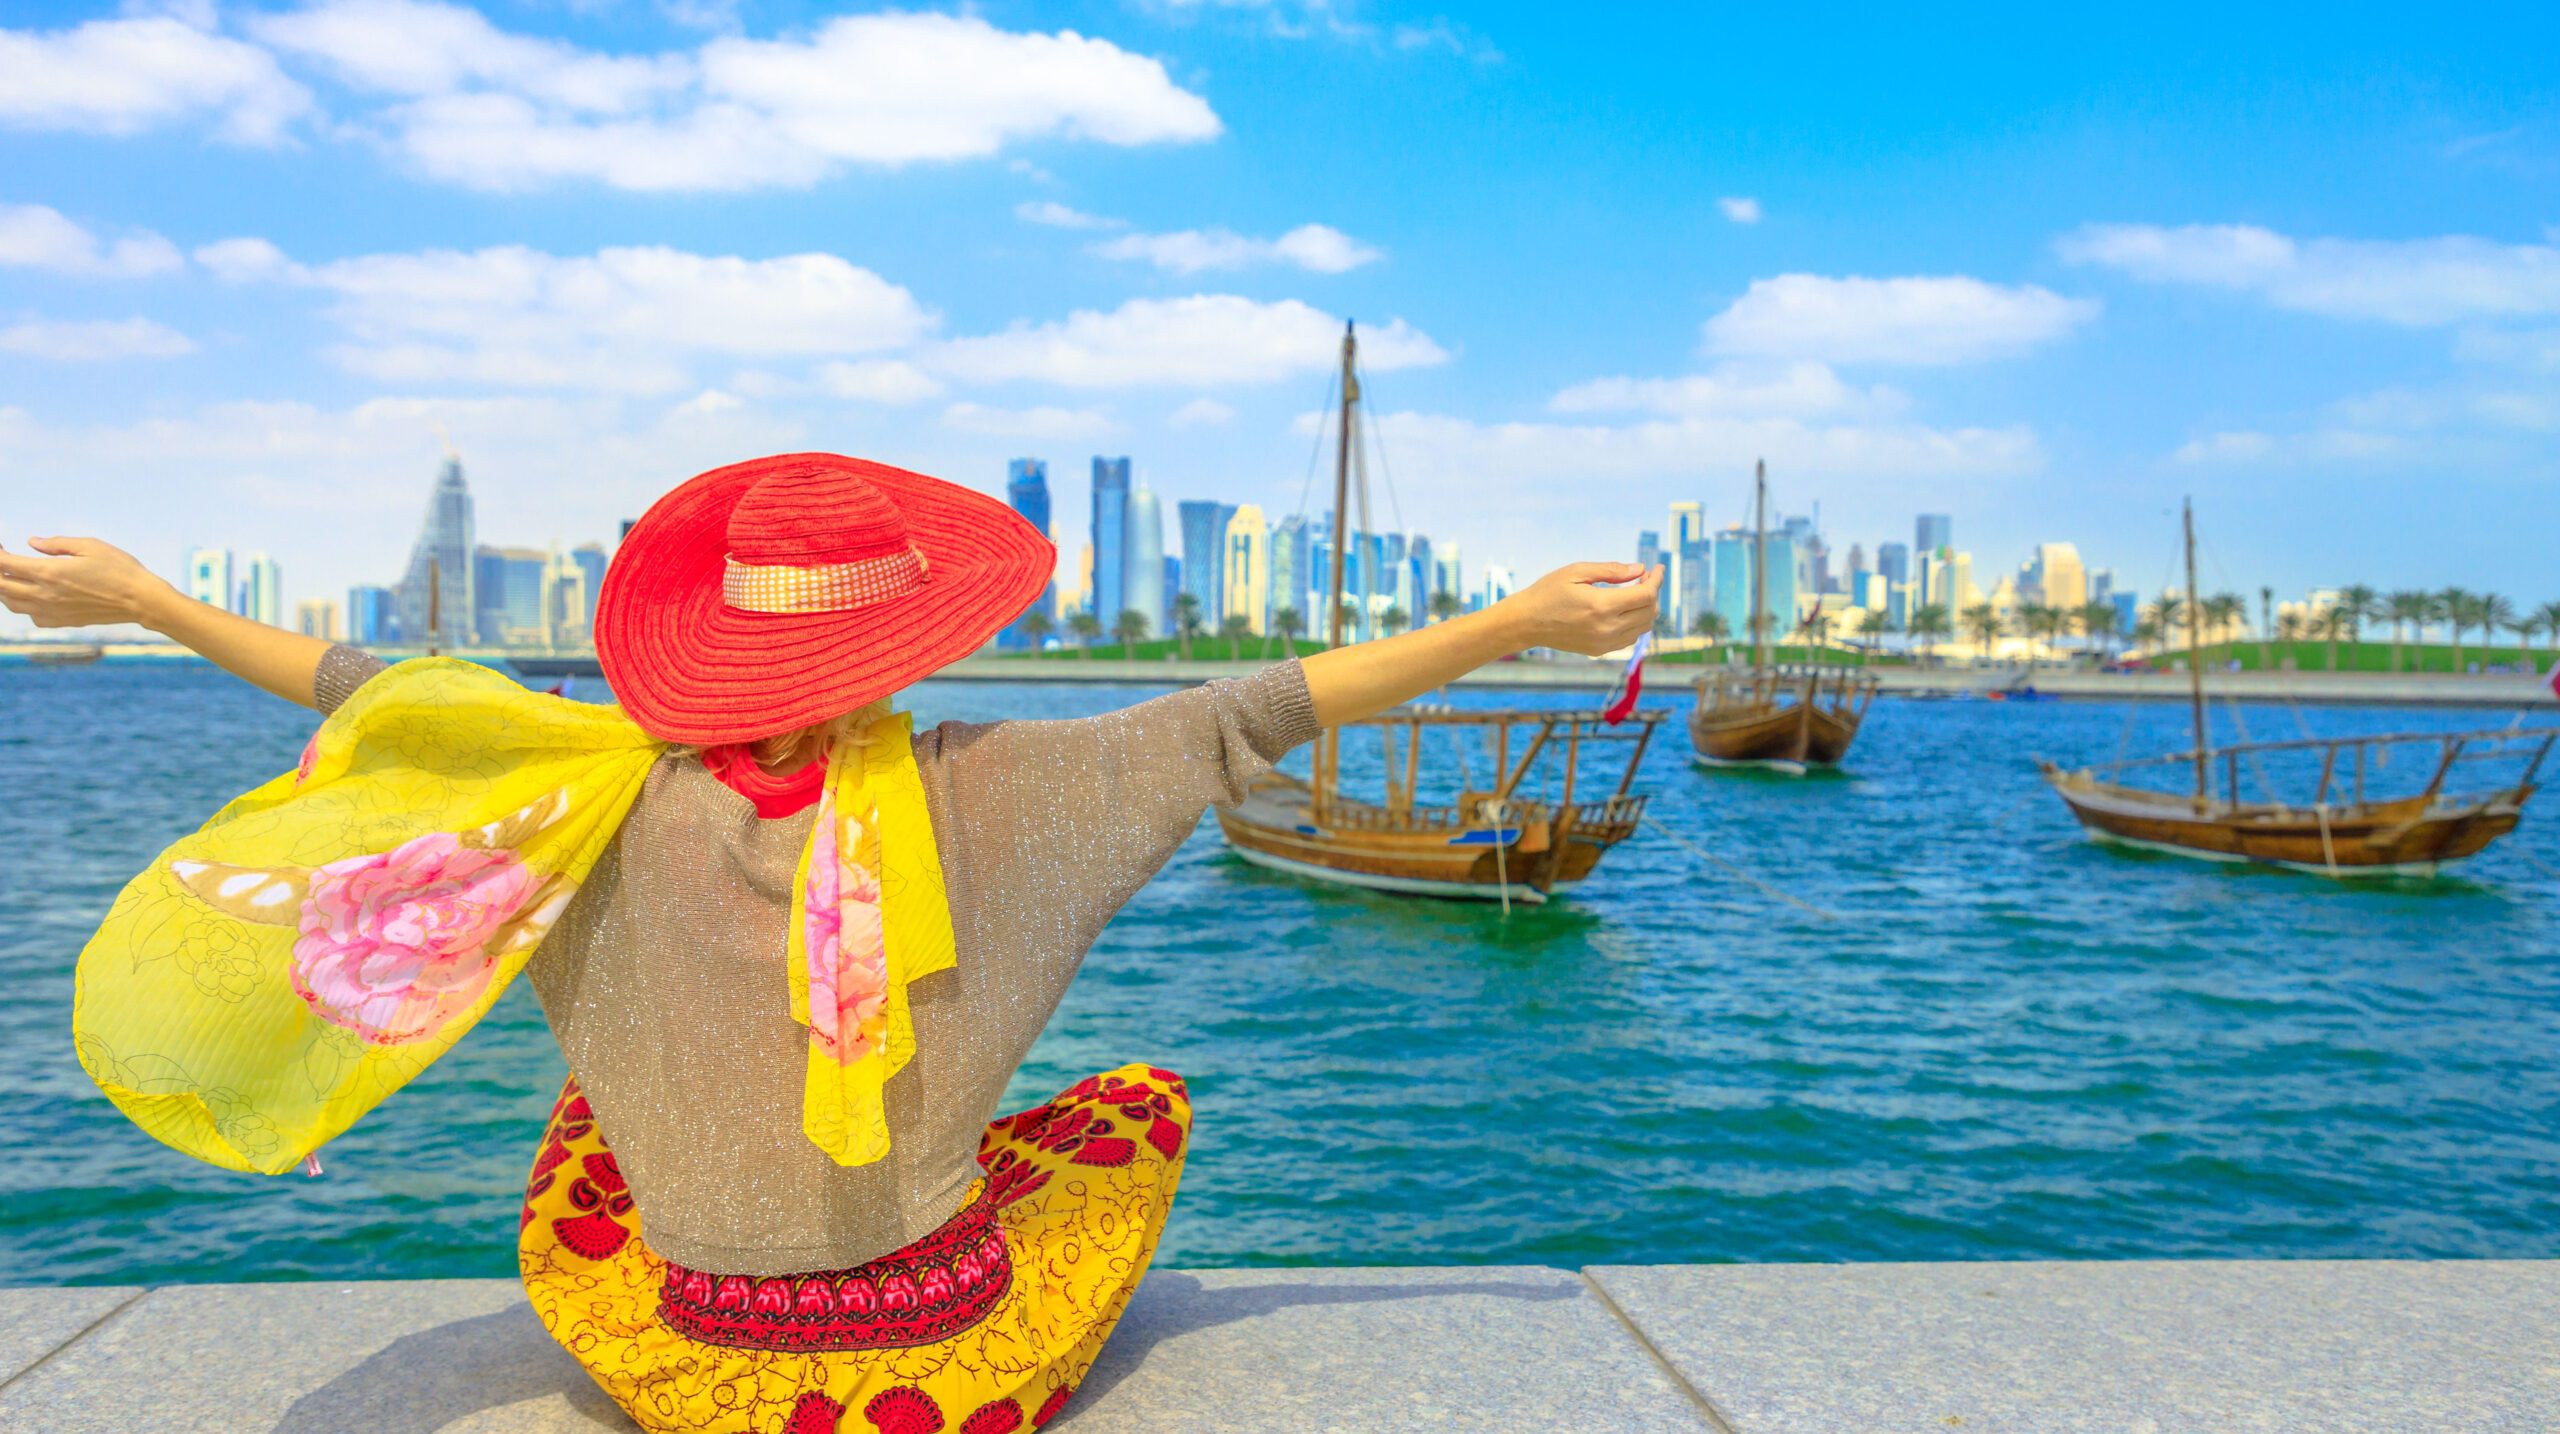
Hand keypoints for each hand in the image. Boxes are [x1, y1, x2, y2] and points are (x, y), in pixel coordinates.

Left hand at [0, 536, 178, 629]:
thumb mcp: (90, 546)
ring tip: (10, 576)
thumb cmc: (119, 569)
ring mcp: (51, 611)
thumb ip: (57, 544)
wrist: (140, 600)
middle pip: (1, 585)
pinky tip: (33, 595)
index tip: (0, 545)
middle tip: (4, 558)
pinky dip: (23, 605)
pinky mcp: (61, 622)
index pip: (5, 564)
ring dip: (4, 589)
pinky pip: (30, 615)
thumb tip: (32, 542)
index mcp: (49, 573)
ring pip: (11, 603)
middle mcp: (44, 595)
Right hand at [1498, 562, 1661, 655]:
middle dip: (1652, 591)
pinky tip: (1624, 609)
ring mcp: (1604, 643)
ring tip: (1634, 591)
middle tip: (1642, 577)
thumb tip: (1639, 569)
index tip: (1657, 567)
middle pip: (1649, 611)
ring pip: (1643, 627)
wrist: (1526, 623)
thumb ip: (1611, 571)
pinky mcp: (1600, 650)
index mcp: (1601, 606)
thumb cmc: (1548, 592)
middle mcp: (1606, 628)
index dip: (1656, 580)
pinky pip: (1630, 638)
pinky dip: (1636, 623)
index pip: (1645, 595)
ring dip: (1646, 608)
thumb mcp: (1577, 571)